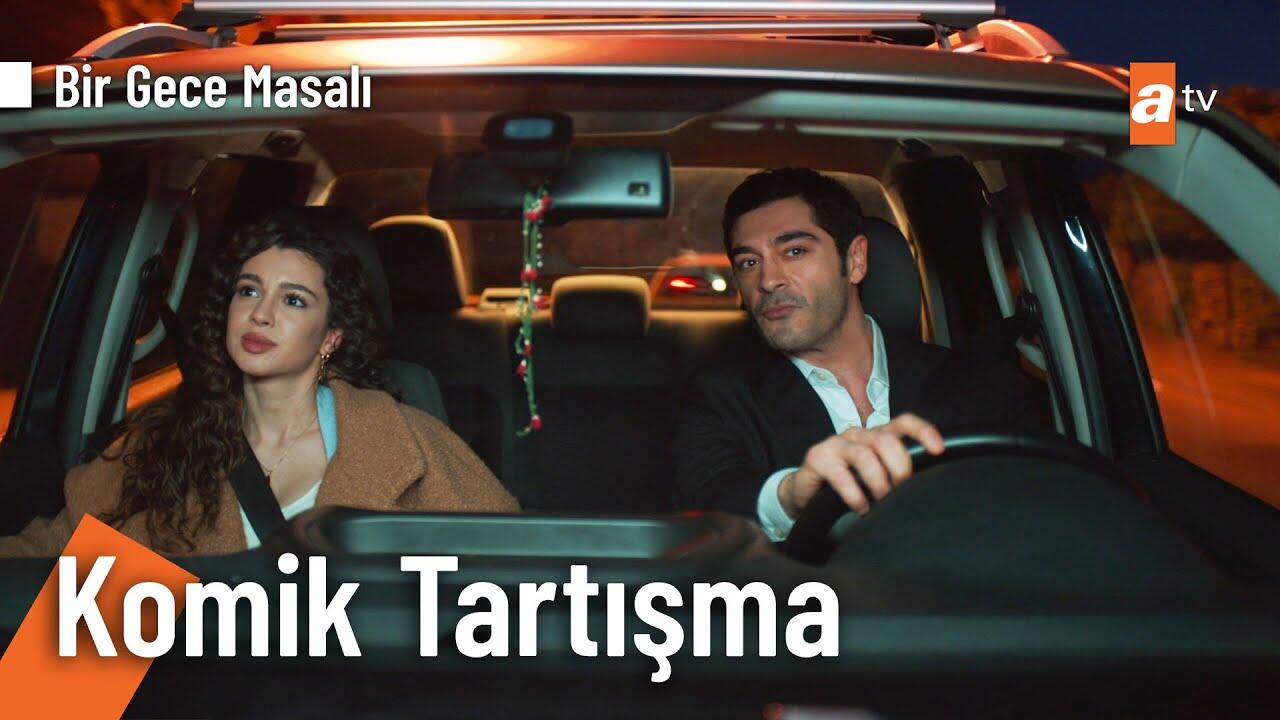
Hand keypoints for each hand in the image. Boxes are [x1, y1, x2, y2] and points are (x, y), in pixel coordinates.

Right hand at [777, 413, 943, 518]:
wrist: (806, 493)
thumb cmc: (847, 484)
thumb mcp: (875, 476)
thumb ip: (895, 474)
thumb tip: (925, 488)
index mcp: (876, 436)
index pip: (903, 423)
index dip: (923, 431)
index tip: (939, 450)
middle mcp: (857, 434)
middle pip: (886, 441)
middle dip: (900, 468)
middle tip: (901, 491)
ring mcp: (836, 443)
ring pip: (866, 456)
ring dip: (878, 483)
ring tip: (880, 502)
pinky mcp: (818, 457)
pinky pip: (842, 475)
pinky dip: (855, 495)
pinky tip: (860, 507)